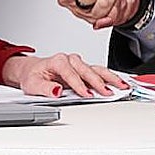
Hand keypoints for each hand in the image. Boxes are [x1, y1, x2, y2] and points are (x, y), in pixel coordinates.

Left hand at [0, 53, 129, 98]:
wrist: (33, 70)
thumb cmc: (33, 76)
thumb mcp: (33, 84)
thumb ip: (45, 88)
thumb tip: (56, 91)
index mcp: (58, 61)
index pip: (71, 74)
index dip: (79, 85)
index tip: (86, 94)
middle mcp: (70, 60)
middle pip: (87, 71)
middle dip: (98, 82)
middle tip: (107, 93)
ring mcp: (78, 64)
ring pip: (97, 69)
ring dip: (110, 78)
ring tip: (121, 86)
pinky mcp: (84, 69)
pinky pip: (99, 72)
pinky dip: (110, 78)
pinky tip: (119, 82)